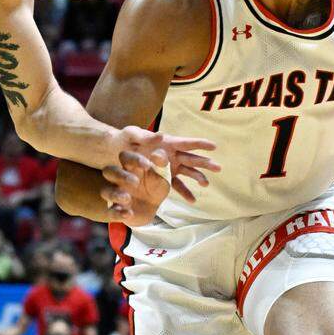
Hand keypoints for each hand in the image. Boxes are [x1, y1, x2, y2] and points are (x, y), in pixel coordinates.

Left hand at [100, 130, 219, 226]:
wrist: (114, 152)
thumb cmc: (124, 139)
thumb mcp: (132, 134)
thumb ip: (145, 135)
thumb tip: (161, 135)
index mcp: (166, 142)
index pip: (186, 143)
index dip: (200, 144)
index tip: (214, 146)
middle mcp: (171, 154)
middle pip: (191, 158)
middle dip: (205, 163)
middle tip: (218, 168)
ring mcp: (168, 167)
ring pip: (187, 172)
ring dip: (198, 178)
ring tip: (206, 185)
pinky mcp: (162, 178)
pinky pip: (176, 185)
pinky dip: (185, 192)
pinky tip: (193, 200)